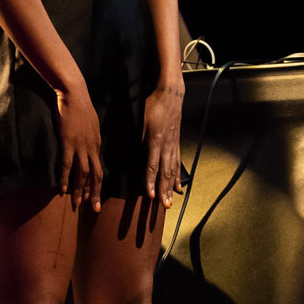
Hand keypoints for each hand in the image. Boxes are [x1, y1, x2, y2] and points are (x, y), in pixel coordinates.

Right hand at [53, 86, 102, 211]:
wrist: (74, 94)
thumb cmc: (80, 105)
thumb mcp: (90, 122)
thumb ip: (89, 134)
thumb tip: (86, 141)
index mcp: (96, 144)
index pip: (98, 168)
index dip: (96, 185)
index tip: (93, 197)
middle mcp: (91, 148)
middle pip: (95, 176)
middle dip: (94, 194)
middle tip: (92, 209)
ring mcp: (80, 147)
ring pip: (82, 174)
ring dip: (80, 191)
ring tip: (76, 205)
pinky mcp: (68, 143)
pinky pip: (67, 166)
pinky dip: (65, 179)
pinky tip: (62, 190)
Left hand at [143, 86, 184, 207]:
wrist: (171, 96)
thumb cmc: (152, 106)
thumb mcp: (140, 119)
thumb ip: (134, 136)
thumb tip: (124, 149)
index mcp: (155, 140)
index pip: (152, 165)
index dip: (150, 181)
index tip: (150, 196)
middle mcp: (166, 146)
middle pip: (165, 173)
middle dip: (164, 191)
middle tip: (163, 207)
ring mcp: (173, 146)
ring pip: (172, 171)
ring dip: (171, 188)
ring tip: (170, 202)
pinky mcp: (177, 144)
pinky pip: (178, 164)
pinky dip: (178, 178)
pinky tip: (179, 188)